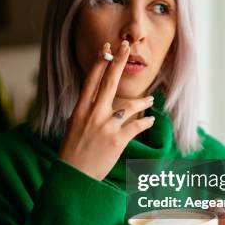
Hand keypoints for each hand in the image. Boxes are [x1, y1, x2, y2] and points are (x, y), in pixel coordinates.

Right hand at [59, 41, 154, 179]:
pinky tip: (151, 120)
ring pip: (129, 106)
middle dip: (118, 62)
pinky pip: (137, 127)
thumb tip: (93, 97)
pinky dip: (146, 122)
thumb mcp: (74, 126)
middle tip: (127, 46)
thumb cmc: (73, 152)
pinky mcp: (117, 141)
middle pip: (108, 83)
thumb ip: (85, 110)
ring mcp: (105, 127)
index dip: (100, 62)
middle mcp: (92, 115)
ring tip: (150, 100)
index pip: (91, 80)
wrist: (74, 178)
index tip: (107, 47)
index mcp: (80, 109)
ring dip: (143, 102)